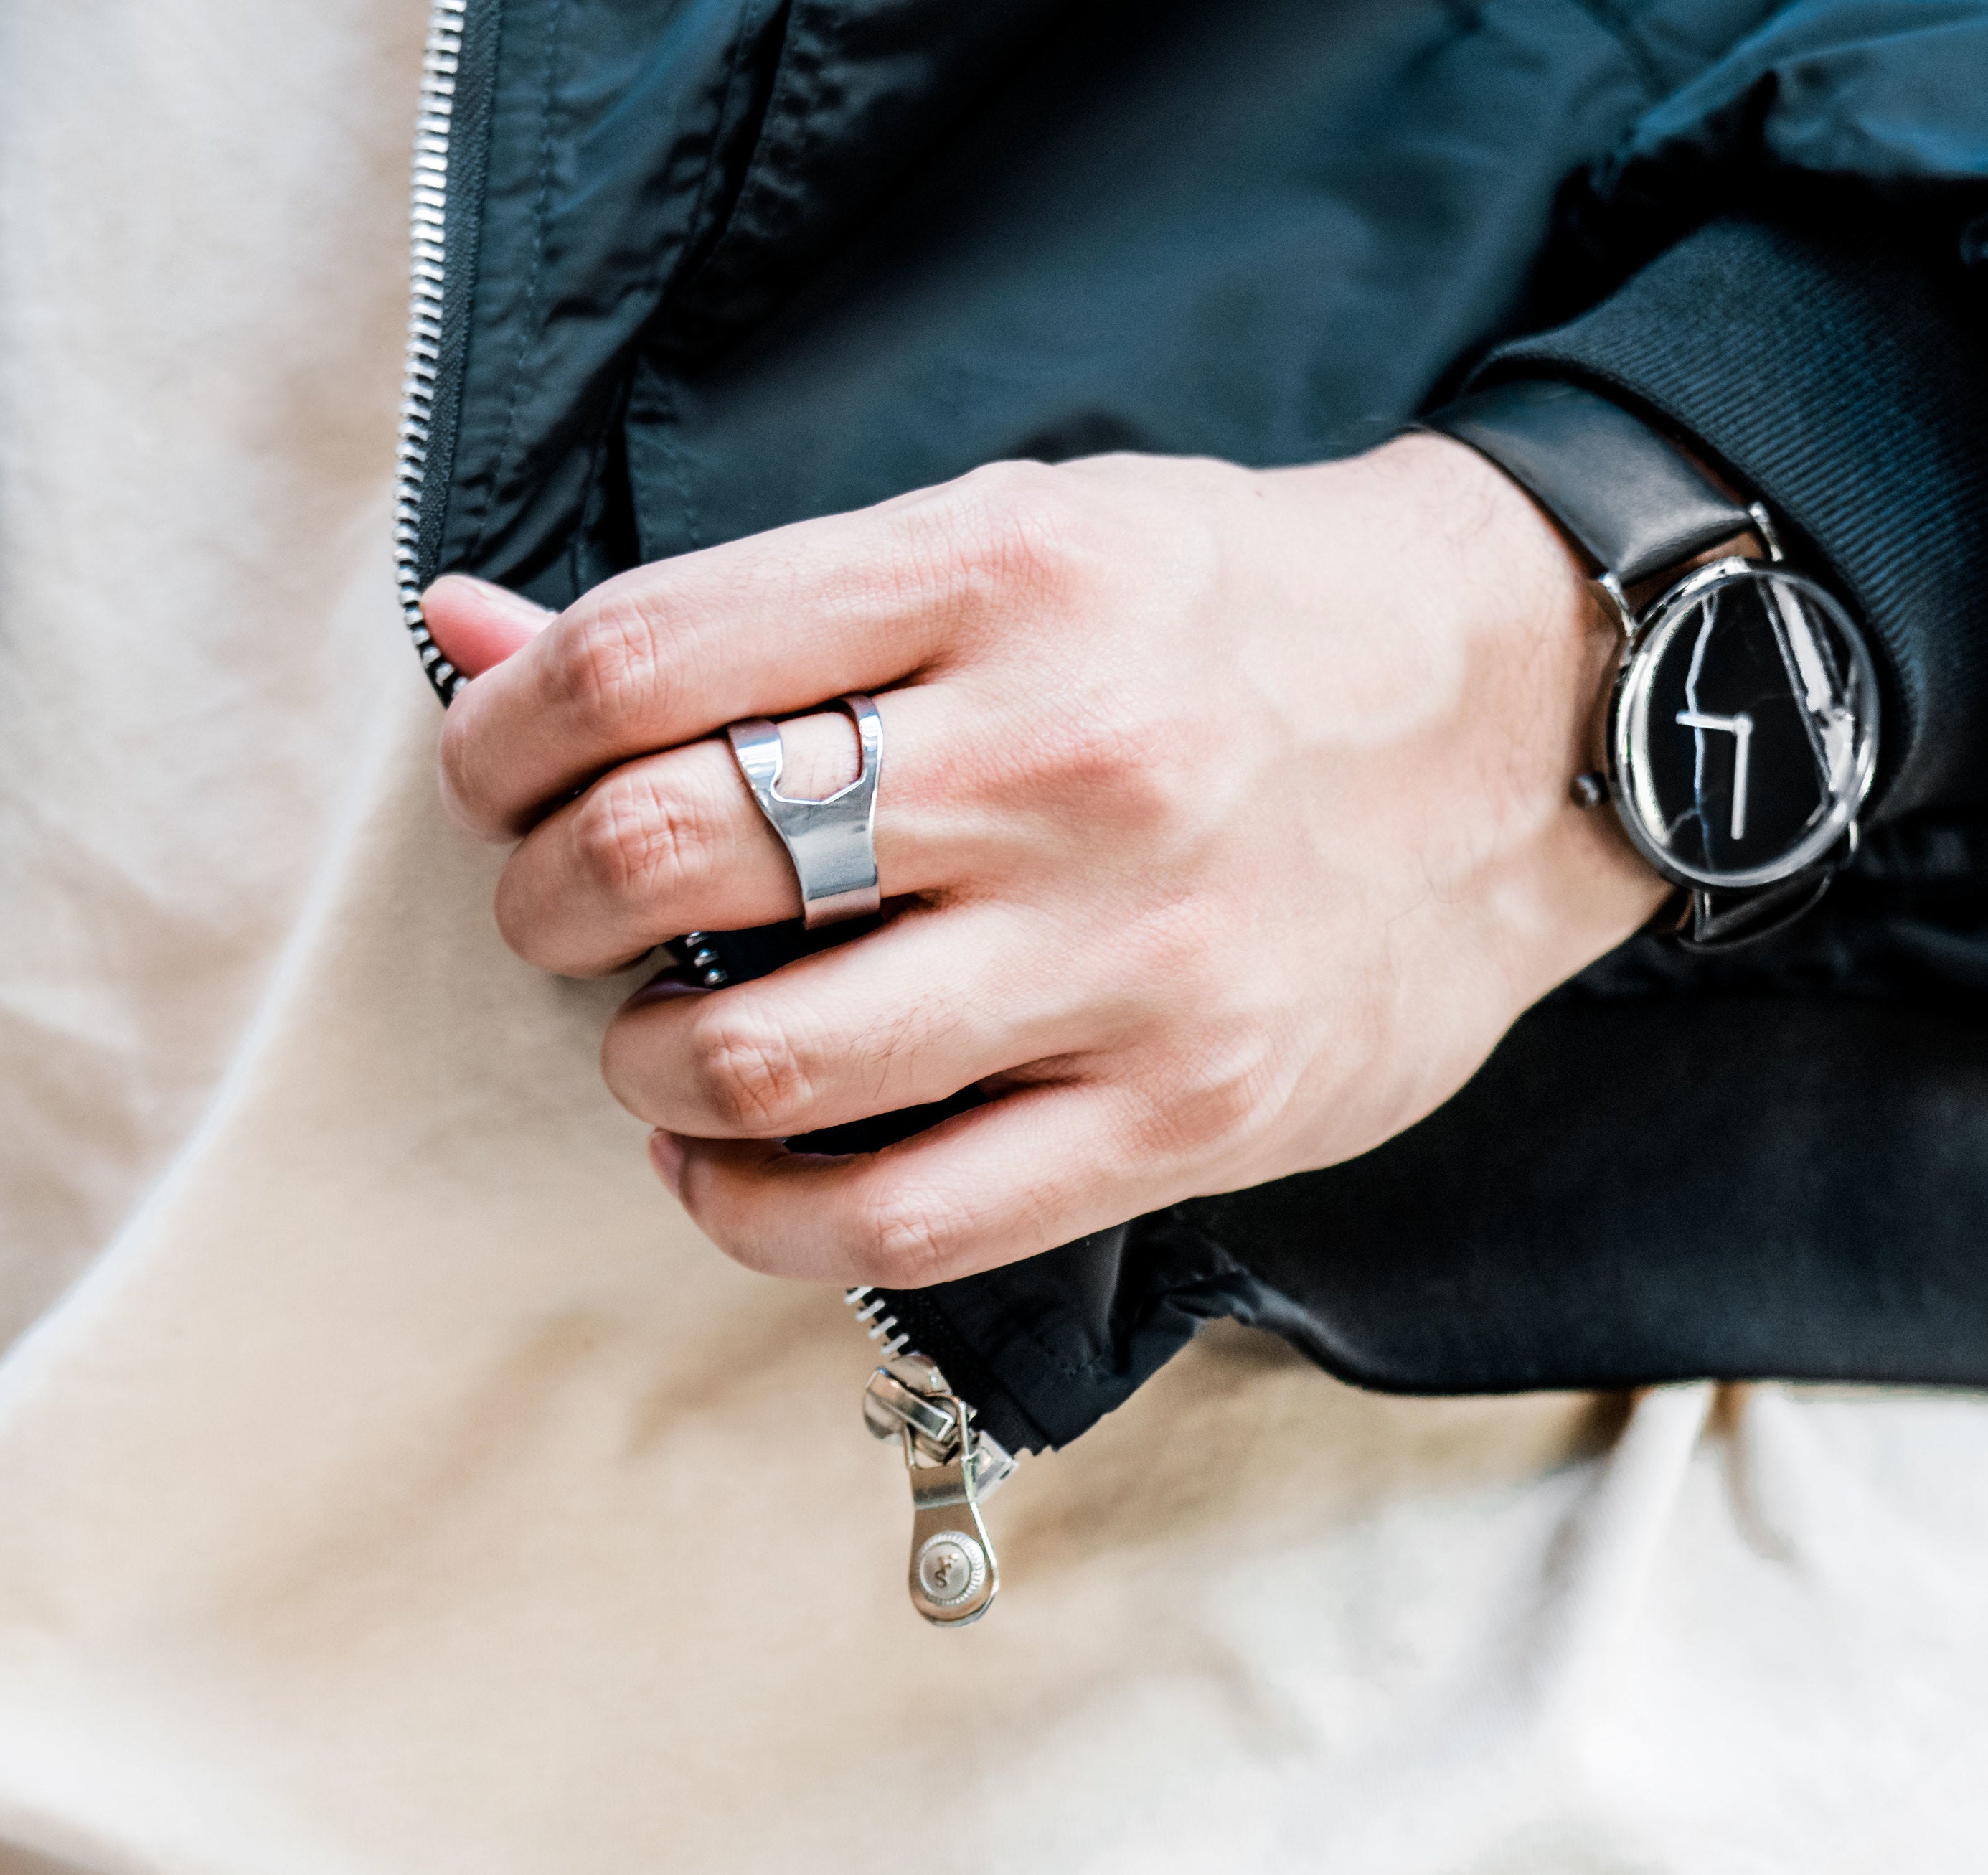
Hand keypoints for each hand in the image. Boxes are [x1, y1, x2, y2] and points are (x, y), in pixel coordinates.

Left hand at [424, 436, 1664, 1287]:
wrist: (1518, 720)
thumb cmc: (1222, 619)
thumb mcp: (1001, 538)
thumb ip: (745, 609)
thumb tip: (468, 629)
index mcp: (999, 578)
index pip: (642, 660)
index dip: (504, 731)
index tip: (499, 771)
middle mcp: (1061, 762)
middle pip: (668, 853)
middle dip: (542, 897)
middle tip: (558, 903)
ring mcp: (1128, 957)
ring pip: (757, 1058)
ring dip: (638, 1058)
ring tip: (656, 1032)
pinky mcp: (1182, 1116)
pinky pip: (892, 1223)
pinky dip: (746, 1209)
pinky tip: (721, 1157)